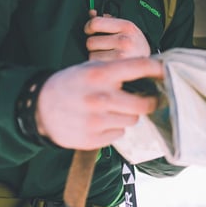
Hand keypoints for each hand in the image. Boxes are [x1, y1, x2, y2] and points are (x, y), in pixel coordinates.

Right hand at [34, 56, 164, 149]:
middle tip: (148, 100)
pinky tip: (100, 121)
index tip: (167, 71)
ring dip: (127, 115)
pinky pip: (118, 134)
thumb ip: (116, 70)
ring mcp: (96, 120)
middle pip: (143, 104)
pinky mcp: (92, 139)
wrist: (38, 107)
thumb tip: (149, 71)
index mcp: (100, 74)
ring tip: (111, 109)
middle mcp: (100, 97)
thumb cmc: (70, 84)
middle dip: (148, 102)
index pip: (138, 67)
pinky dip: (114, 129)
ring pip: (131, 120)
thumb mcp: (89, 68)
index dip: (158, 69)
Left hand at [84, 10, 150, 60]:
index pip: (96, 23)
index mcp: (126, 26)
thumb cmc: (135, 45)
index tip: (90, 30)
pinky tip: (109, 62)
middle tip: (104, 46)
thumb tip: (91, 13)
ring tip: (108, 55)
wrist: (148, 63)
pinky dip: (100, 64)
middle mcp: (125, 40)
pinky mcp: (117, 67)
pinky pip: (97, 65)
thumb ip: (108, 20)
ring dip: (97, 56)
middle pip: (91, 41)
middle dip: (94, 44)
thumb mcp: (126, 28)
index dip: (89, 26)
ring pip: (92, 55)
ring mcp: (121, 54)